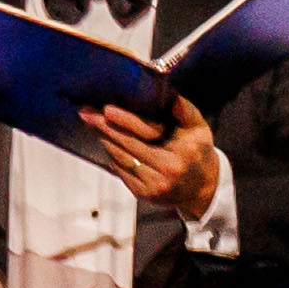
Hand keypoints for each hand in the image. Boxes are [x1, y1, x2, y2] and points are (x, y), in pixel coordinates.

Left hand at [73, 93, 227, 217]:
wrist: (202, 189)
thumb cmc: (198, 152)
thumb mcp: (199, 130)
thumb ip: (185, 111)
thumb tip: (167, 93)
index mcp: (179, 157)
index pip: (145, 135)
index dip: (124, 121)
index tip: (107, 109)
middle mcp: (164, 174)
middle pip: (126, 146)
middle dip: (104, 128)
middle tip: (86, 112)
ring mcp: (152, 187)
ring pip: (119, 158)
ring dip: (105, 139)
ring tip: (92, 122)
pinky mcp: (142, 194)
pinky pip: (120, 170)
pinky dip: (112, 154)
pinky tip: (107, 140)